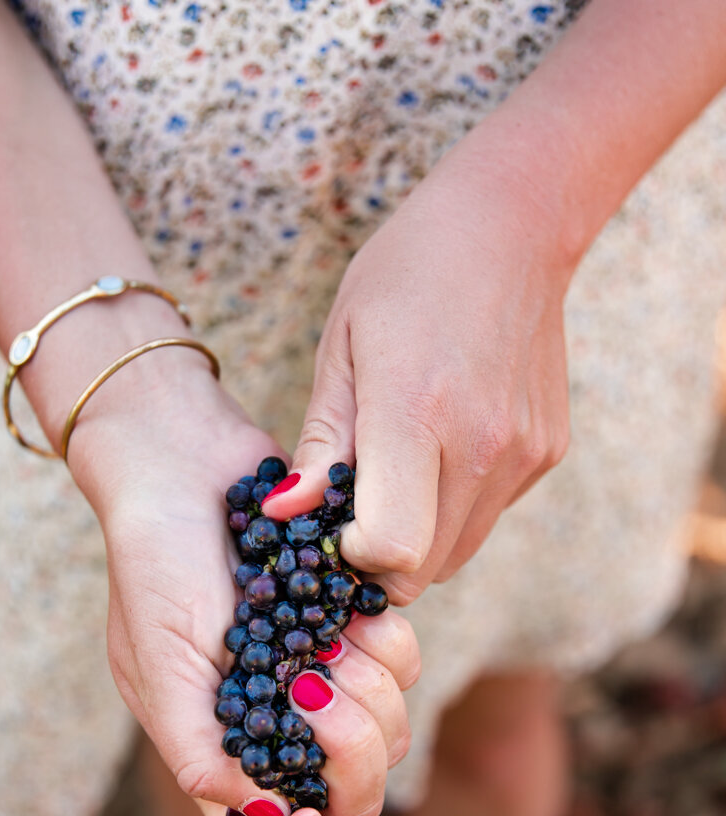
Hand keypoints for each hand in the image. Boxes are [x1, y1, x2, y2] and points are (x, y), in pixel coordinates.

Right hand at [80, 372, 419, 815]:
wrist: (186, 463)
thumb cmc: (156, 562)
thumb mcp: (157, 658)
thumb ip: (196, 746)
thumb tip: (256, 815)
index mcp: (221, 748)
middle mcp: (276, 724)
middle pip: (350, 795)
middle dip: (349, 753)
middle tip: (314, 685)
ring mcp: (319, 677)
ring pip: (389, 733)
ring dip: (367, 687)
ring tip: (324, 636)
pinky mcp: (352, 628)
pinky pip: (403, 667)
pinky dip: (384, 643)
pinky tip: (345, 609)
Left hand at [264, 134, 576, 604]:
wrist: (513, 226)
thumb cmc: (406, 277)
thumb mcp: (340, 349)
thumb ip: (318, 444)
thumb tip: (286, 517)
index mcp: (416, 414)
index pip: (392, 549)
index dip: (354, 556)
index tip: (335, 526)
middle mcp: (481, 446)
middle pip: (424, 571)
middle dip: (380, 560)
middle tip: (357, 510)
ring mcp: (523, 454)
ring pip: (458, 553)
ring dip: (420, 537)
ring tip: (400, 471)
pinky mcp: (547, 453)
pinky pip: (488, 516)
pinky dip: (457, 506)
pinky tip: (445, 444)